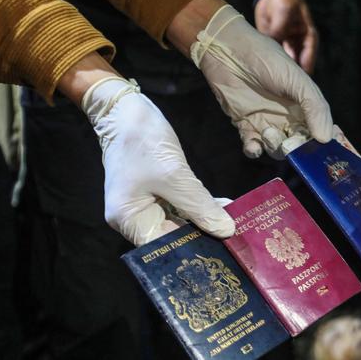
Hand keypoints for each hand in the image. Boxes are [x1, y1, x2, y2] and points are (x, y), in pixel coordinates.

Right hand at [79, 76, 234, 245]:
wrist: (126, 109)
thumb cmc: (143, 141)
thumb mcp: (175, 175)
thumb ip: (200, 206)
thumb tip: (227, 231)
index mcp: (129, 220)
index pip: (163, 248)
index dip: (192, 250)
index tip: (222, 251)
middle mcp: (134, 218)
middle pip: (171, 237)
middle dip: (202, 235)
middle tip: (235, 239)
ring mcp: (144, 205)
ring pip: (179, 221)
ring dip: (204, 220)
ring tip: (234, 222)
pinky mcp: (155, 192)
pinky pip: (179, 206)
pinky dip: (198, 206)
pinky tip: (222, 206)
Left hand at [168, 1, 331, 159]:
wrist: (229, 50)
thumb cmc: (266, 59)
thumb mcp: (297, 80)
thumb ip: (314, 107)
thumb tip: (326, 138)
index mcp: (305, 106)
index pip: (320, 129)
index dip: (325, 142)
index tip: (327, 151)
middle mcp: (288, 117)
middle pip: (300, 145)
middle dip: (298, 150)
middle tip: (292, 144)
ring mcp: (266, 122)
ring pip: (277, 149)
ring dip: (275, 147)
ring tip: (269, 133)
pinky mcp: (245, 125)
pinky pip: (253, 147)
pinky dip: (254, 151)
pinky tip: (254, 145)